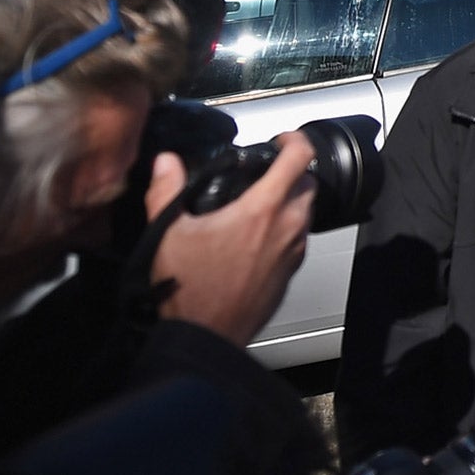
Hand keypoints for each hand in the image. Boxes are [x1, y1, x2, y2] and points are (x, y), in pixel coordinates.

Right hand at [144, 131, 317, 345]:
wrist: (205, 336)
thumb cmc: (188, 290)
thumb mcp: (167, 233)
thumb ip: (166, 190)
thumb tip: (166, 163)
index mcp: (263, 211)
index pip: (299, 158)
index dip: (294, 139)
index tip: (281, 138)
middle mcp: (287, 229)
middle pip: (308, 183)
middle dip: (292, 170)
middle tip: (268, 169)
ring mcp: (294, 252)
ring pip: (306, 212)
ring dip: (290, 200)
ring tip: (259, 200)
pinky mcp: (291, 272)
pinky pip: (299, 239)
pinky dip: (286, 227)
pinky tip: (256, 234)